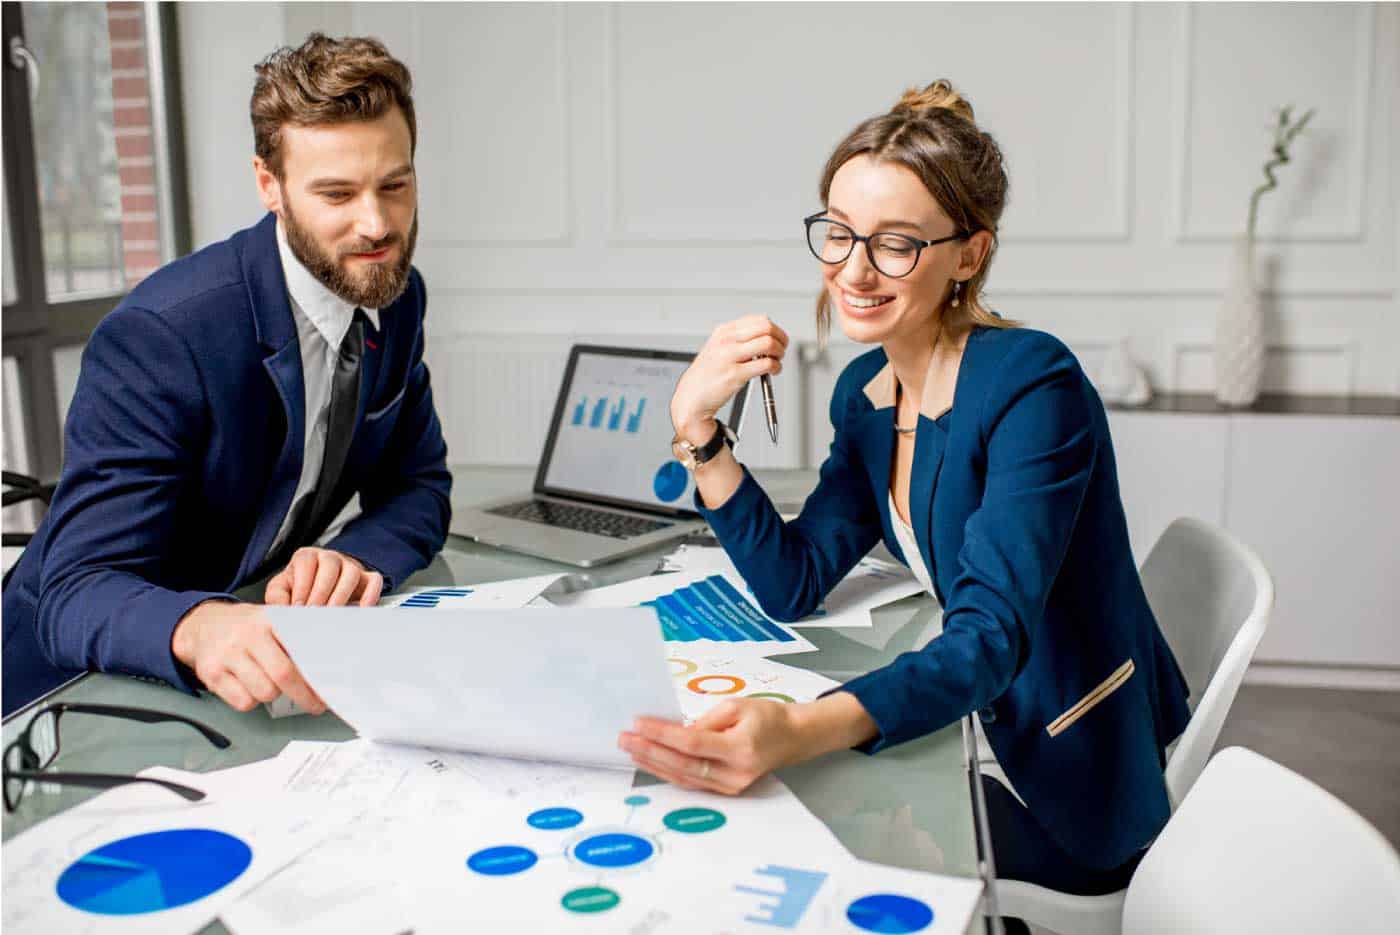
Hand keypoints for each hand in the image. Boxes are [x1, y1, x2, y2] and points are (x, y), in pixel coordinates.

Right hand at [171, 601, 326, 713]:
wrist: (201, 625)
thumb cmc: (246, 628)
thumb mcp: (272, 621)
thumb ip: (297, 637)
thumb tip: (330, 663)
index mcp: (269, 620)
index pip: (301, 648)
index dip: (318, 671)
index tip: (331, 687)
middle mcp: (247, 635)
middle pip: (284, 675)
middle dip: (305, 696)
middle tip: (316, 705)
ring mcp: (227, 654)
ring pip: (264, 692)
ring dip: (273, 695)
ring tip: (270, 683)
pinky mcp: (211, 674)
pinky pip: (243, 702)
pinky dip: (251, 701)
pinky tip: (249, 687)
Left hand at [264, 547, 383, 607]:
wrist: (316, 591)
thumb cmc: (297, 590)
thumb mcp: (281, 589)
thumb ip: (276, 598)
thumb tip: (281, 610)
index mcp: (307, 556)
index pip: (306, 562)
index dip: (302, 585)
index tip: (298, 608)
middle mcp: (330, 557)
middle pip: (330, 566)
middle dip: (321, 593)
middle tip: (315, 614)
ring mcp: (350, 566)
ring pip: (352, 572)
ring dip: (342, 595)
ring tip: (333, 616)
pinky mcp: (366, 578)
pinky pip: (374, 581)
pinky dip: (371, 594)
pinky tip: (362, 610)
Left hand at [618, 698, 808, 794]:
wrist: (792, 738)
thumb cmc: (767, 717)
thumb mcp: (737, 707)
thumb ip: (704, 721)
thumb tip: (674, 734)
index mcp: (740, 748)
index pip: (692, 743)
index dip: (662, 734)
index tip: (639, 723)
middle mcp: (735, 773)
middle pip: (683, 764)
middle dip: (650, 751)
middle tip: (625, 738)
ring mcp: (731, 786)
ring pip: (684, 777)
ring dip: (654, 763)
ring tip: (631, 749)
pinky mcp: (726, 790)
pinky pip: (692, 782)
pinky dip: (669, 771)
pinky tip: (651, 761)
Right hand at [671, 315, 787, 444]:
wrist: (691, 397)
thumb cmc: (708, 375)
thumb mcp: (718, 348)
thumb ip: (739, 340)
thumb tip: (767, 336)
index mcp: (723, 331)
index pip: (758, 319)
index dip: (774, 329)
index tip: (778, 338)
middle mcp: (726, 341)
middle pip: (766, 327)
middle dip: (780, 338)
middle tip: (782, 349)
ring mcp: (730, 357)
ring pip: (769, 344)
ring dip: (779, 353)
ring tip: (777, 361)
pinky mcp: (735, 375)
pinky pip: (766, 364)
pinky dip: (776, 367)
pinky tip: (773, 371)